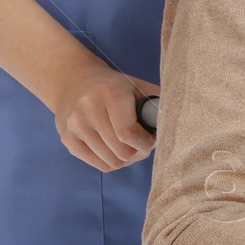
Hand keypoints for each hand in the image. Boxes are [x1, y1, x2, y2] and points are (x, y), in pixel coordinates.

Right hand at [51, 56, 157, 172]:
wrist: (72, 80)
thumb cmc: (112, 85)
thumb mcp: (135, 85)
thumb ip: (156, 101)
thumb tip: (177, 122)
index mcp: (110, 92)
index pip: (128, 132)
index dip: (145, 142)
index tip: (152, 139)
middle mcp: (88, 109)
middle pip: (121, 151)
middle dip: (139, 153)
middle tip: (144, 146)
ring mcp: (74, 126)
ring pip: (111, 161)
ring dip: (127, 160)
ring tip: (131, 148)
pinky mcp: (67, 140)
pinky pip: (99, 165)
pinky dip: (113, 162)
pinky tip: (117, 150)